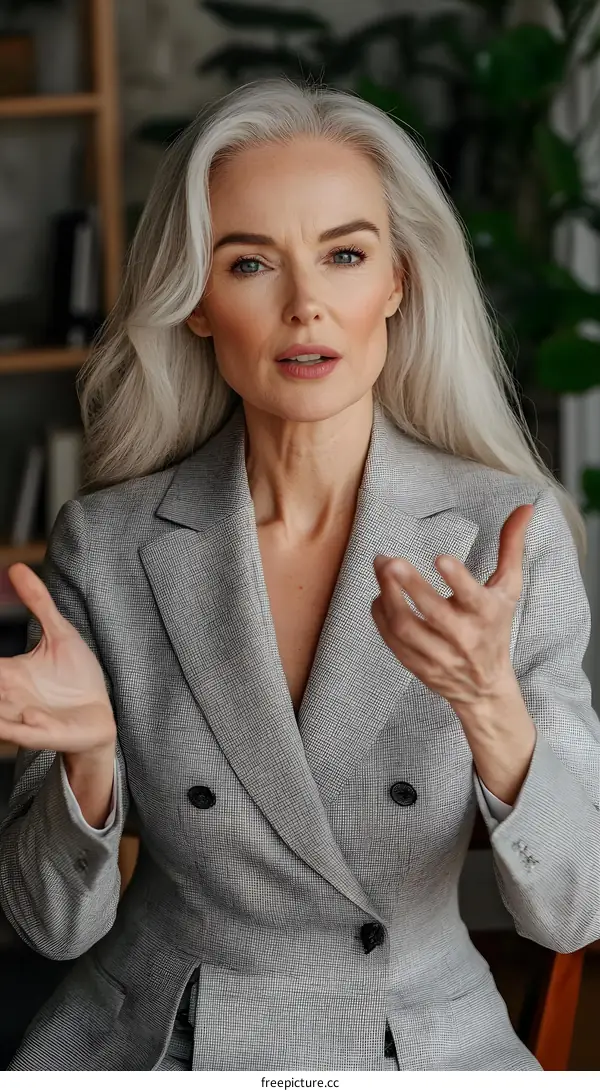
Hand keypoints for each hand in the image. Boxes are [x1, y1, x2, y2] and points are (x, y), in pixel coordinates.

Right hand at [0, 563, 115, 757]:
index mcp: (8, 673)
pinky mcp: (43, 734)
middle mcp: (8, 697)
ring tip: (0, 688)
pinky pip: (21, 734)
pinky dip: (16, 728)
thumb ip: (38, 603)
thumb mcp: (60, 634)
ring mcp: (23, 719)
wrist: (101, 717)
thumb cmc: (77, 678)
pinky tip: (23, 715)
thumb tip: (15, 567)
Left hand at [371, 504, 534, 708]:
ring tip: (381, 569)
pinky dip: (382, 617)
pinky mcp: (418, 665)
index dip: (457, 579)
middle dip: (409, 585)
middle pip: (433, 612)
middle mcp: (463, 637)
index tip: (441, 557)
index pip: (472, 597)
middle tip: (389, 560)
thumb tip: (525, 507)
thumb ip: (511, 547)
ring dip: (390, 598)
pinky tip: (380, 595)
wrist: (484, 686)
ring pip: (407, 628)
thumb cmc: (496, 627)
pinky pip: (394, 641)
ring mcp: (439, 654)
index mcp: (486, 614)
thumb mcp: (508, 589)